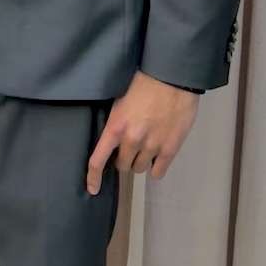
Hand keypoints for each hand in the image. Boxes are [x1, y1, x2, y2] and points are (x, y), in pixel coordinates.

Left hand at [86, 71, 197, 193]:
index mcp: (115, 127)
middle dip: (124, 159)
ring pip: (140, 169)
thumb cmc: (144, 83)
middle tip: (131, 146)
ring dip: (141, 161)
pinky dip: (156, 167)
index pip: (98, 160)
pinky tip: (157, 157)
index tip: (93, 189)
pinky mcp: (170, 148)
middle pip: (123, 166)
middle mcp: (132, 140)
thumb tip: (112, 140)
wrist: (172, 77)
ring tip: (147, 146)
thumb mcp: (120, 100)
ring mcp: (152, 146)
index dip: (93, 177)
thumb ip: (116, 123)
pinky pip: (158, 171)